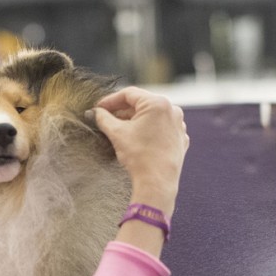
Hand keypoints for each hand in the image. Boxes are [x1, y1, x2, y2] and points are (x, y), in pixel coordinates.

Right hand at [91, 87, 188, 216]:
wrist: (157, 182)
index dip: (110, 100)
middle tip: (106, 119)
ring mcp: (178, 125)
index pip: (129, 94)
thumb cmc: (139, 156)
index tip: (98, 108)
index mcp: (157, 103)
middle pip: (141, 104)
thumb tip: (95, 112)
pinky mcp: (180, 139)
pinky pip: (161, 129)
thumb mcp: (117, 133)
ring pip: (152, 116)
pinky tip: (137, 139)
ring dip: (135, 121)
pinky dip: (148, 131)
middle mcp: (172, 110)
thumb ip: (103, 118)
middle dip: (122, 111)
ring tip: (120, 130)